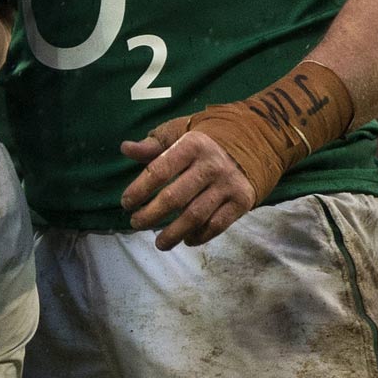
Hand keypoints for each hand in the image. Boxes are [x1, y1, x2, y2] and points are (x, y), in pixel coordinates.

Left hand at [120, 117, 256, 249]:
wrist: (251, 144)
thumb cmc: (202, 142)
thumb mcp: (177, 133)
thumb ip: (152, 145)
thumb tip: (126, 148)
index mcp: (192, 145)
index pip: (159, 171)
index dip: (139, 190)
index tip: (126, 204)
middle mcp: (212, 166)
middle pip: (175, 198)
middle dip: (151, 215)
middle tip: (135, 224)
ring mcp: (228, 185)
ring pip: (196, 216)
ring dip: (174, 233)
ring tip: (159, 243)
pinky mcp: (242, 201)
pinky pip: (218, 225)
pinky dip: (200, 236)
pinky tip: (186, 240)